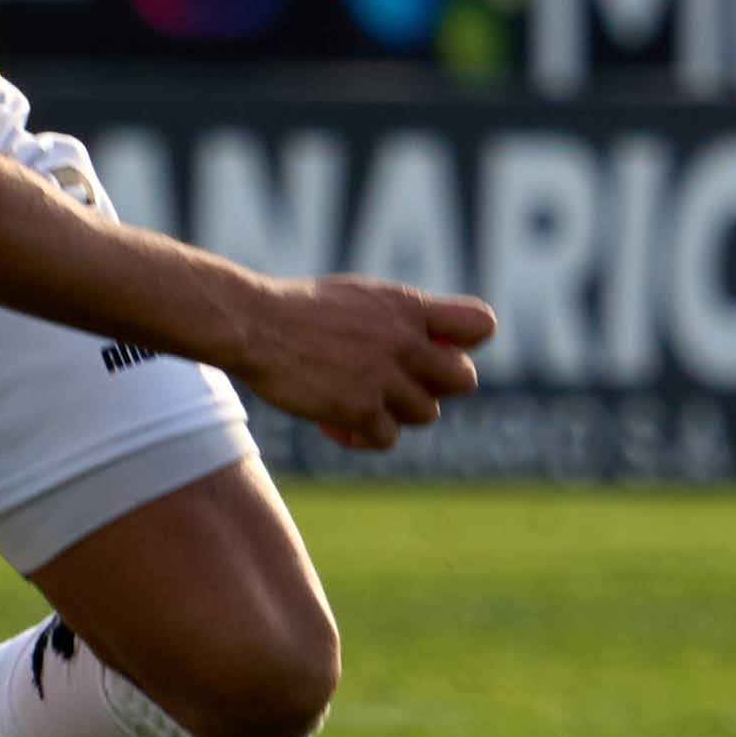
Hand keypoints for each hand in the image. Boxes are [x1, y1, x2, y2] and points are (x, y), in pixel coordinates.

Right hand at [232, 276, 495, 454]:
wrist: (255, 325)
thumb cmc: (298, 308)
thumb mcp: (360, 297)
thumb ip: (399, 318)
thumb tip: (431, 341)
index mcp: (407, 306)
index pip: (480, 326)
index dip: (463, 344)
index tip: (433, 349)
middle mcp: (404, 341)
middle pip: (464, 380)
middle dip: (436, 387)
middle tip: (399, 384)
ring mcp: (384, 377)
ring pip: (426, 414)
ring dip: (395, 413)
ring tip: (356, 403)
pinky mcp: (359, 409)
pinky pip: (386, 439)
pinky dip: (362, 437)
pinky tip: (332, 425)